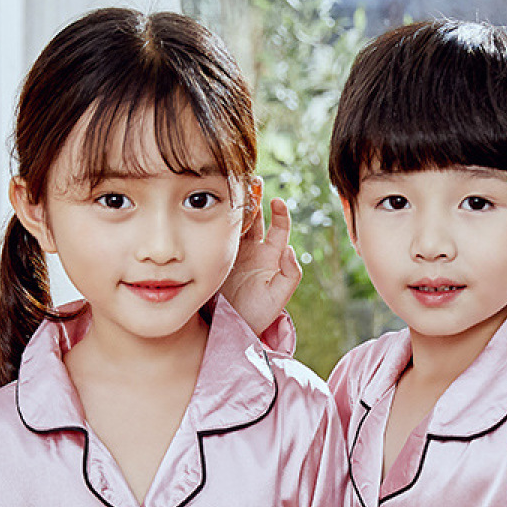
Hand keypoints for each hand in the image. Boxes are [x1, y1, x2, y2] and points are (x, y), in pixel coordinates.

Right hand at [222, 195, 301, 335]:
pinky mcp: (217, 255)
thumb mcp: (278, 297)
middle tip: (250, 180)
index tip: (276, 201)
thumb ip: (290, 274)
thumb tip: (290, 249)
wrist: (229, 325)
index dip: (280, 212)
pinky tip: (216, 207)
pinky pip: (219, 233)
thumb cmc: (258, 314)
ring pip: (237, 223)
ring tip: (233, 187)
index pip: (279, 227)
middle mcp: (254, 251)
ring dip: (236, 206)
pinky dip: (220, 220)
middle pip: (256, 218)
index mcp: (271, 257)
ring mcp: (234, 252)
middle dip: (255, 199)